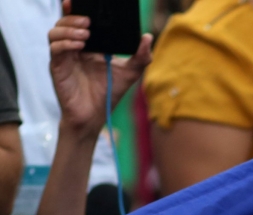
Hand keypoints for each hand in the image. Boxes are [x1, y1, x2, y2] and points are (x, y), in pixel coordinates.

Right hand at [48, 0, 152, 137]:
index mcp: (88, 45)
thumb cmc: (109, 93)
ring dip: (69, 29)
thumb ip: (141, 57)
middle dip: (74, 17)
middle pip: (64, 22)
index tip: (79, 1)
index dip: (76, 9)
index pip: (78, 21)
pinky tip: (79, 45)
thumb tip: (147, 37)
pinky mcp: (57, 67)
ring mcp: (64, 57)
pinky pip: (55, 49)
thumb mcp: (130, 73)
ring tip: (86, 34)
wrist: (94, 115)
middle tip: (89, 22)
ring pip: (55, 32)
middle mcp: (73, 48)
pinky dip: (65, 43)